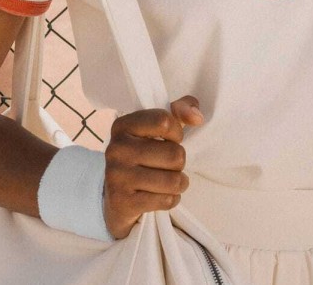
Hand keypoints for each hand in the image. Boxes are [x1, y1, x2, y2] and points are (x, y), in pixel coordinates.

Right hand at [102, 95, 203, 239]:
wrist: (116, 199)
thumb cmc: (143, 156)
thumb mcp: (157, 128)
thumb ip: (179, 110)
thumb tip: (197, 117)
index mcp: (123, 125)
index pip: (164, 121)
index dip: (177, 132)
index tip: (172, 139)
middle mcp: (116, 148)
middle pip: (174, 154)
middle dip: (179, 162)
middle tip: (170, 165)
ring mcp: (117, 176)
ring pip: (173, 180)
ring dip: (179, 183)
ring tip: (172, 181)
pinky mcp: (123, 202)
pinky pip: (166, 200)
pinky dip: (172, 199)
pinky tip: (163, 195)